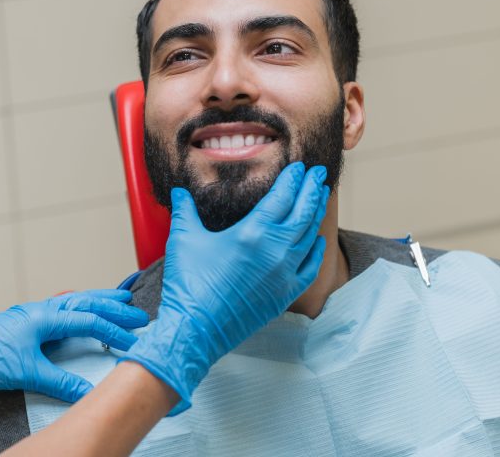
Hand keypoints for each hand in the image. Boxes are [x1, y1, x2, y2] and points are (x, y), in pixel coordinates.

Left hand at [0, 290, 148, 401]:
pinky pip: (68, 305)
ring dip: (103, 299)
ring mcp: (40, 311)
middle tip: (141, 315)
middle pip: (91, 303)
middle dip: (118, 309)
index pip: (92, 322)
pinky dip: (86, 303)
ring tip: (123, 298)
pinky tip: (88, 307)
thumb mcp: (26, 373)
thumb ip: (60, 382)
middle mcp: (47, 308)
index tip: (135, 342)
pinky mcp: (33, 318)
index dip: (116, 332)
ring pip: (80, 299)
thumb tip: (86, 393)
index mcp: (49, 317)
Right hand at [121, 162, 328, 411]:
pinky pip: (309, 268)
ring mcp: (283, 274)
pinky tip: (317, 241)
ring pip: (309, 236)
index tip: (300, 167)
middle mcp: (275, 251)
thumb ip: (185, 210)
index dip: (293, 179)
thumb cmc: (188, 285)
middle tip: (318, 174)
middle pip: (302, 212)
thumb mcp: (183, 239)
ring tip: (319, 198)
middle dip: (311, 190)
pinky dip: (316, 251)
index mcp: (253, 233)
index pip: (282, 197)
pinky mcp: (284, 295)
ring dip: (315, 214)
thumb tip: (179, 191)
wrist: (195, 331)